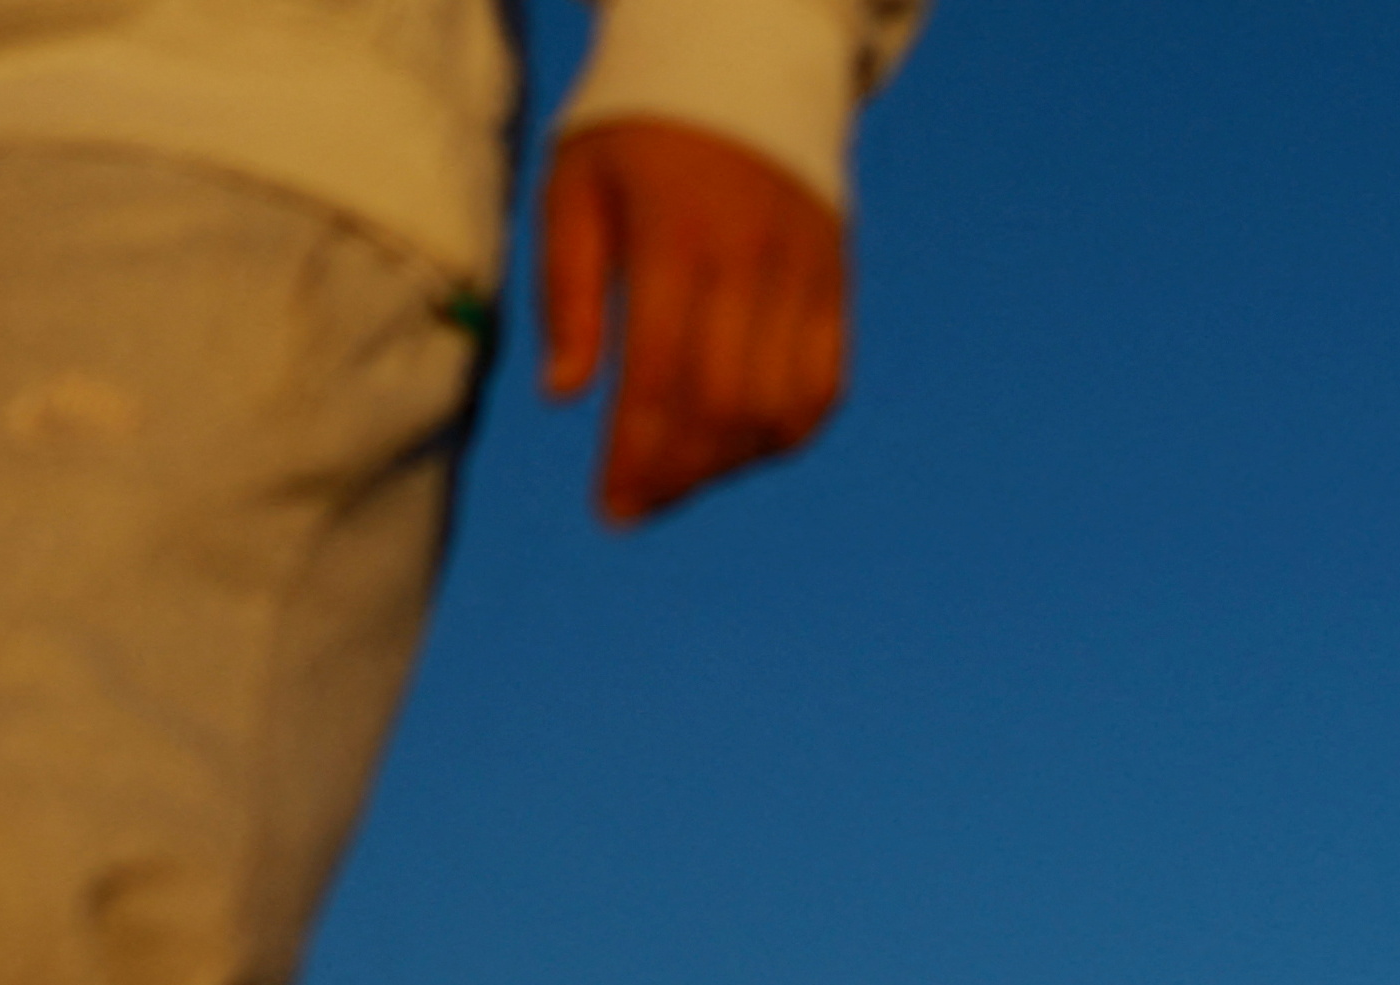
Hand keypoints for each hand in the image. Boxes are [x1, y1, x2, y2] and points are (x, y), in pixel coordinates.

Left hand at [540, 120, 852, 525]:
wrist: (741, 62)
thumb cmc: (635, 131)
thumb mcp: (575, 186)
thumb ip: (568, 289)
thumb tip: (563, 394)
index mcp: (676, 240)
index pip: (663, 378)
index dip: (638, 457)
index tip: (611, 507)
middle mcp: (751, 263)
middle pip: (725, 409)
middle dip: (678, 474)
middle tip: (636, 504)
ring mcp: (805, 276)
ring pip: (779, 409)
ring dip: (728, 463)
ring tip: (680, 475)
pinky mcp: (835, 285)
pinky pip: (824, 387)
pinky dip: (785, 433)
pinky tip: (741, 446)